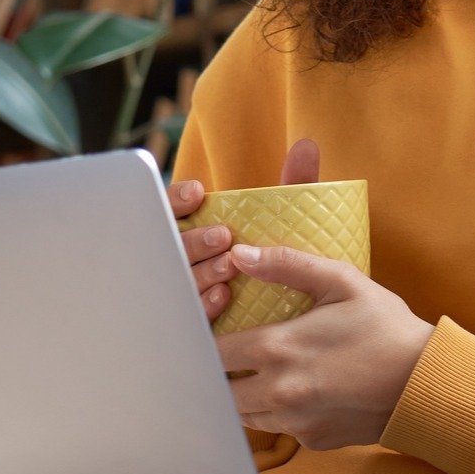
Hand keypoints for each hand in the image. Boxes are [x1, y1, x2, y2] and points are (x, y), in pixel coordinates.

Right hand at [169, 138, 324, 322]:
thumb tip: (307, 146)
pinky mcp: (195, 327)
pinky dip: (203, 305)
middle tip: (223, 236)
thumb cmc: (286, 262)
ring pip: (179, 282)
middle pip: (171, 248)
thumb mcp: (287, 222)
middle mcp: (184, 261)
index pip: (168, 210)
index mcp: (195, 230)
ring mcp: (186, 296)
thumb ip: (295, 184)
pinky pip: (188, 319)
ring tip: (229, 267)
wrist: (299, 318)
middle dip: (193, 239)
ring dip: (200, 271)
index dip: (175, 200)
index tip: (198, 192)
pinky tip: (223, 297)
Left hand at [215, 138, 436, 449]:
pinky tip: (298, 391)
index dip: (204, 340)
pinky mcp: (312, 441)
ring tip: (260, 372)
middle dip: (219, 373)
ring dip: (243, 394)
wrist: (427, 383)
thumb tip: (240, 254)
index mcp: (277, 349)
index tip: (213, 329)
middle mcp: (278, 392)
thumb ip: (287, 264)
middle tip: (232, 354)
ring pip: (243, 414)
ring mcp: (294, 422)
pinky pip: (278, 428)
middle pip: (218, 390)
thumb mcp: (342, 282)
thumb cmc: (387, 327)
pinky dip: (278, 412)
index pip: (210, 352)